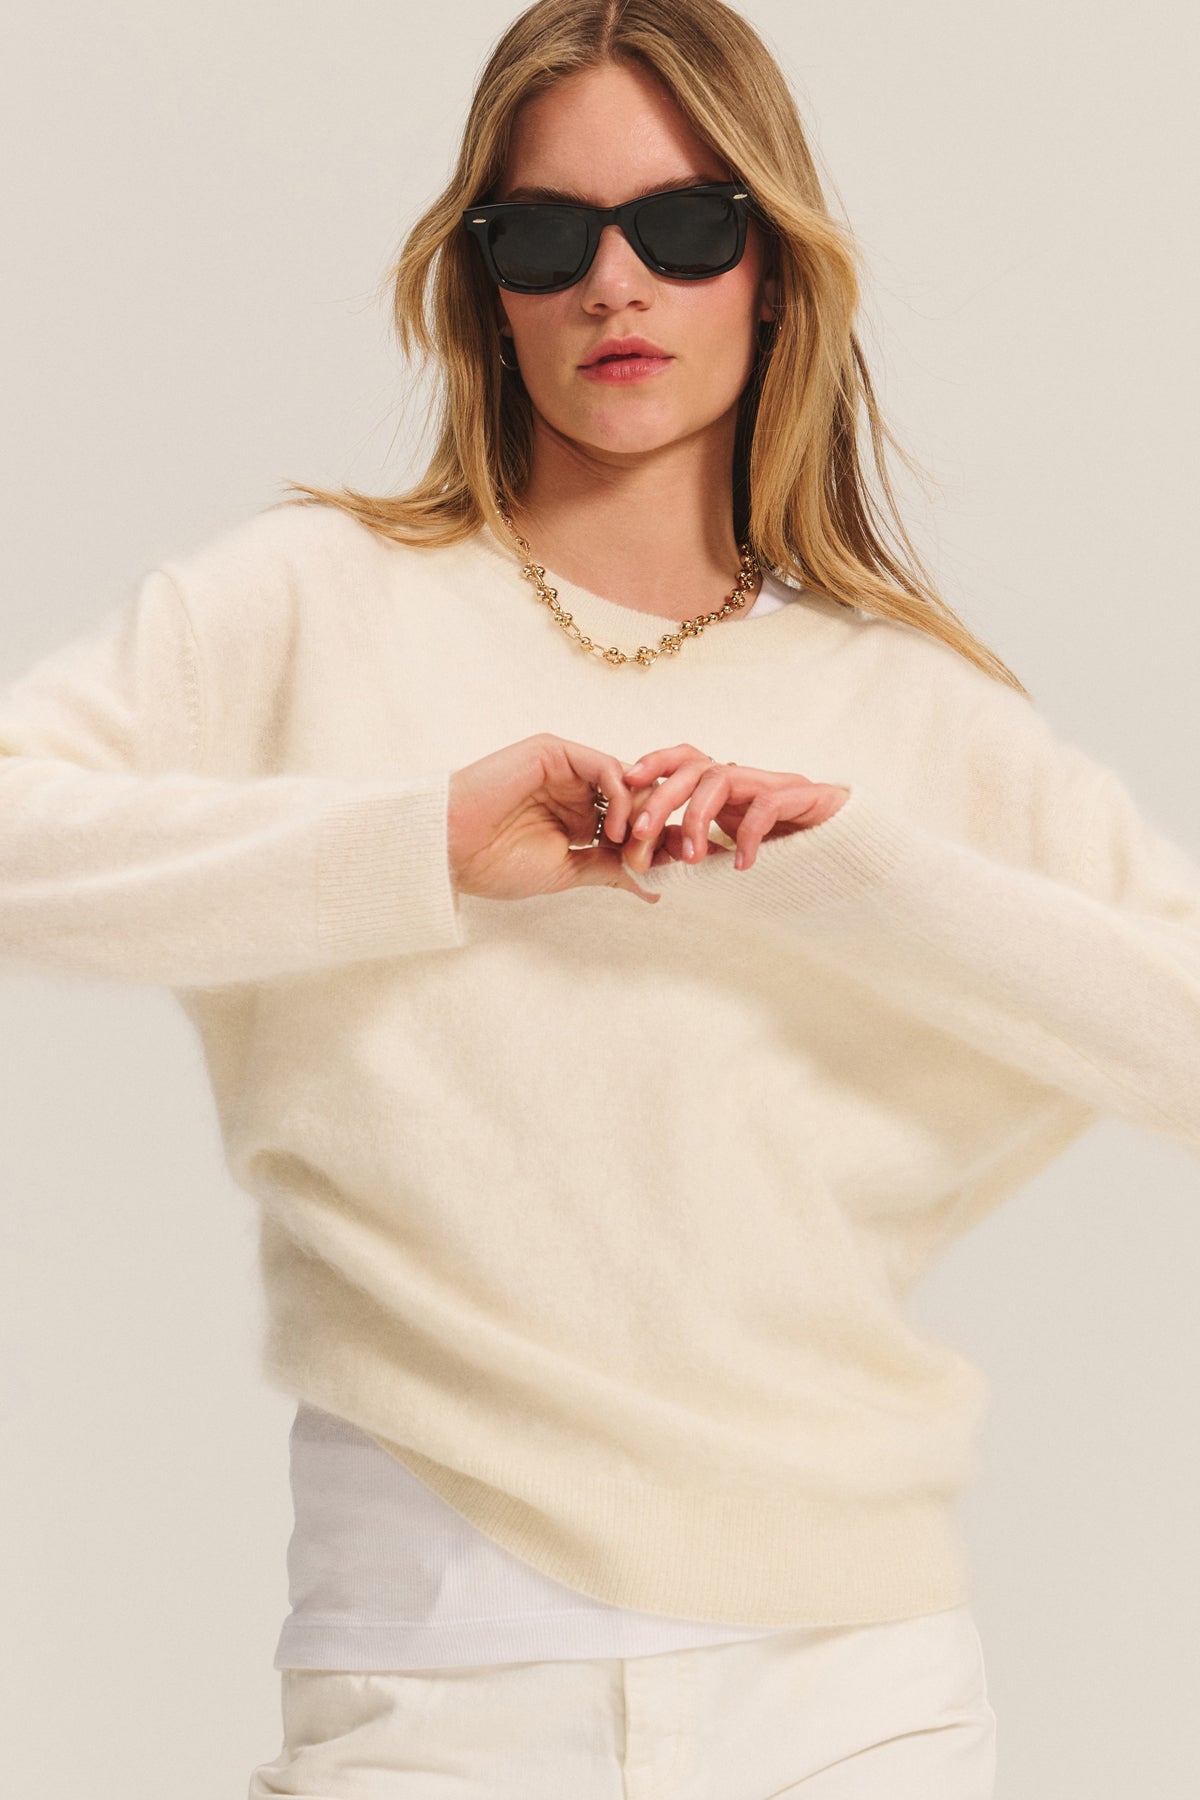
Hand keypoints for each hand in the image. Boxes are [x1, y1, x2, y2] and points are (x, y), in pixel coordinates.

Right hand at [448, 732, 669, 904]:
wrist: (452, 849)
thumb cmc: (496, 864)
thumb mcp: (568, 871)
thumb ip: (610, 869)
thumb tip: (653, 885)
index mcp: (578, 816)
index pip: (630, 820)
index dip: (652, 842)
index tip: (670, 867)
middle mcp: (576, 789)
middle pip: (635, 797)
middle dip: (653, 828)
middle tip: (654, 860)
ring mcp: (566, 769)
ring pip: (626, 780)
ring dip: (641, 814)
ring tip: (635, 848)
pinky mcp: (554, 752)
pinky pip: (605, 767)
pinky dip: (622, 797)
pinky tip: (616, 828)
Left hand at [618, 743, 849, 875]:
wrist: (850, 859)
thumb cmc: (788, 856)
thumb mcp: (730, 855)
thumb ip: (696, 850)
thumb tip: (651, 853)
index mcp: (729, 788)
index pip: (687, 759)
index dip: (656, 762)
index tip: (627, 782)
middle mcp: (749, 779)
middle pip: (695, 767)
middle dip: (663, 798)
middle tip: (641, 832)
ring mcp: (777, 785)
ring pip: (723, 779)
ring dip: (696, 818)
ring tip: (691, 857)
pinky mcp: (807, 798)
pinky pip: (768, 806)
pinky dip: (748, 836)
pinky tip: (742, 865)